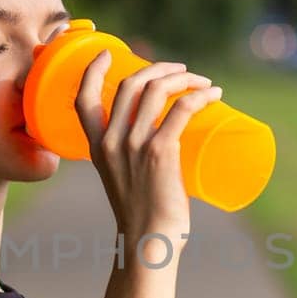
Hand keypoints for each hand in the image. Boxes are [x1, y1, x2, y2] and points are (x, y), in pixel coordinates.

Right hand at [74, 49, 223, 261]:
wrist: (148, 244)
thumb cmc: (142, 219)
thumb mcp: (123, 181)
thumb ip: (132, 161)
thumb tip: (164, 146)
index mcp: (97, 147)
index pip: (83, 99)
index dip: (92, 70)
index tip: (109, 53)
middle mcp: (111, 141)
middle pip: (130, 84)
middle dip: (158, 68)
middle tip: (181, 71)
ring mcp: (134, 145)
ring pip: (157, 89)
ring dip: (183, 77)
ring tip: (202, 82)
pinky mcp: (161, 151)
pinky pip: (182, 109)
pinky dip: (200, 95)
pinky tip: (214, 93)